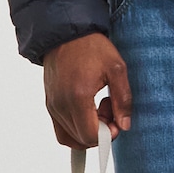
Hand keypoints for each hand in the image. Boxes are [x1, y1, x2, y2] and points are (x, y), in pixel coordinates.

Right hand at [42, 32, 131, 148]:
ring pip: (69, 137)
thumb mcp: (116, 69)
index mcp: (78, 96)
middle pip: (80, 139)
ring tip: (98, 109)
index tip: (117, 123)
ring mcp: (52, 106)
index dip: (108, 136)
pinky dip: (76, 128)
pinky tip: (88, 110)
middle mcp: (60, 105)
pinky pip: (61, 130)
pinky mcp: (49, 104)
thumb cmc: (90, 47)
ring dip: (87, 131)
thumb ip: (123, 99)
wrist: (66, 33)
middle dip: (100, 132)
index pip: (90, 135)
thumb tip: (125, 125)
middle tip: (110, 111)